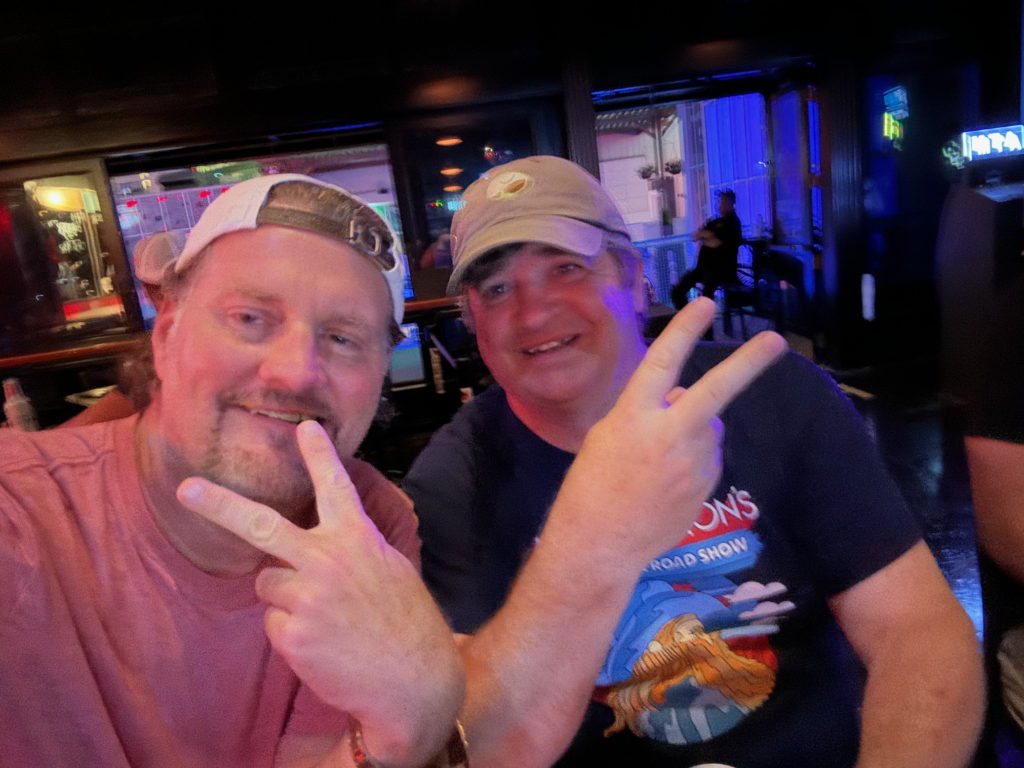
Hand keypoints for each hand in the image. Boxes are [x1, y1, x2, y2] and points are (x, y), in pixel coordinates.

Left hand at [177, 421, 463, 766]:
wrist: (414, 682)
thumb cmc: (406, 624)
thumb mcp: (390, 570)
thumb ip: (354, 548)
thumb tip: (321, 540)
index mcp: (357, 540)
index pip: (335, 487)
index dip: (318, 455)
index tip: (304, 427)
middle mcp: (328, 560)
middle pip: (261, 525)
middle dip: (218, 505)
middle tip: (186, 489)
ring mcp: (307, 597)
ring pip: (267, 583)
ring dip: (285, 597)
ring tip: (325, 618)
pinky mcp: (292, 635)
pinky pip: (274, 621)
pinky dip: (291, 632)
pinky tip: (323, 644)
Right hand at [547, 298, 787, 566]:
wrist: (601, 543)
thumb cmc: (591, 485)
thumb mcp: (606, 435)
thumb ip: (644, 410)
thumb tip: (680, 397)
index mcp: (634, 416)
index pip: (663, 361)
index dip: (685, 330)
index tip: (705, 304)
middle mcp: (670, 434)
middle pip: (717, 390)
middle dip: (749, 362)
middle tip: (776, 341)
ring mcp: (694, 463)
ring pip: (708, 427)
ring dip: (693, 430)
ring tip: (657, 463)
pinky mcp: (707, 486)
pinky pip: (707, 458)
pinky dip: (693, 460)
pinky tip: (665, 483)